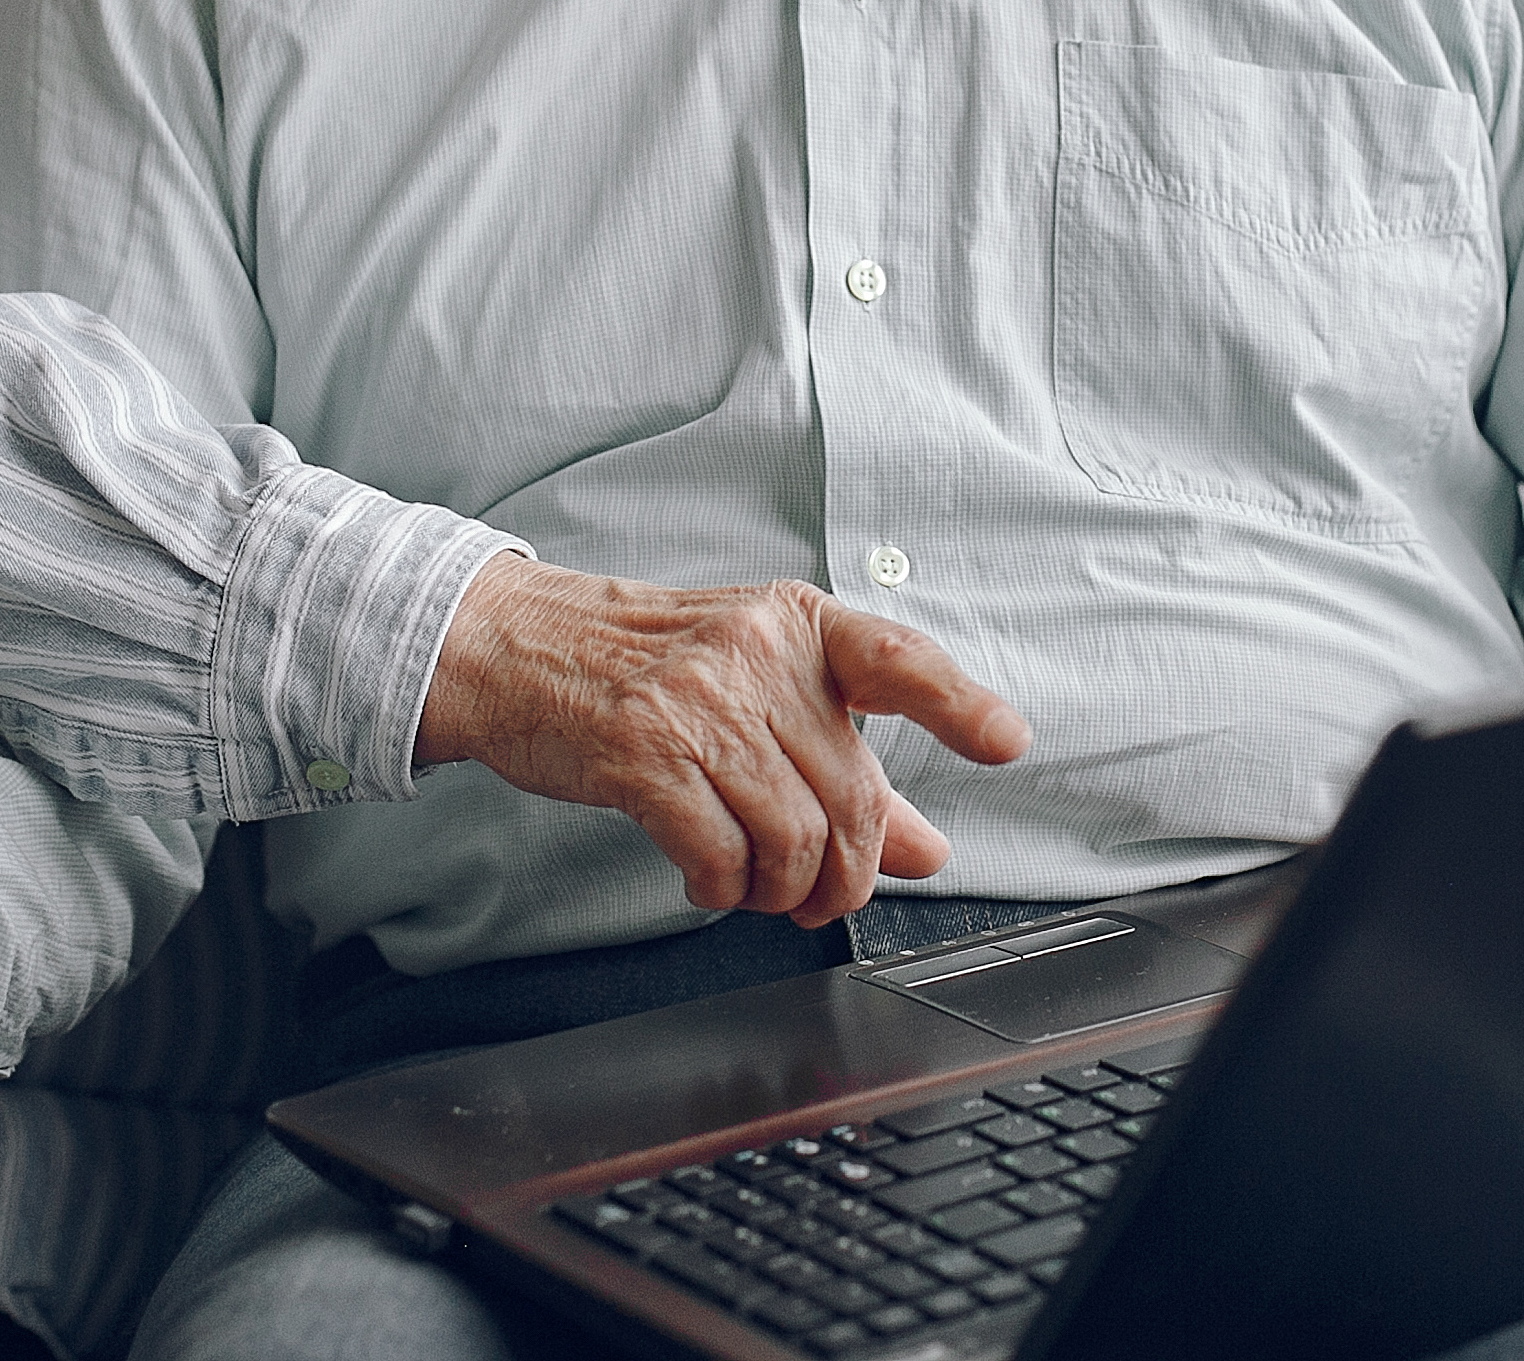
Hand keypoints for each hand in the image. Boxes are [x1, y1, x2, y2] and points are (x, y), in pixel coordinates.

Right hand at [417, 558, 1031, 928]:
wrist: (516, 649)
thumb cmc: (642, 665)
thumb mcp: (753, 691)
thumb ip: (846, 765)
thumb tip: (927, 846)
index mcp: (795, 625)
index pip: (897, 658)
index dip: (959, 702)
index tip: (1007, 741)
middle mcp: (755, 655)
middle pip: (850, 795)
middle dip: (849, 872)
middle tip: (823, 898)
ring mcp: (697, 702)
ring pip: (792, 837)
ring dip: (785, 892)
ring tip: (759, 890)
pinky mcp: (642, 755)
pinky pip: (719, 856)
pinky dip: (723, 889)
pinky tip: (707, 878)